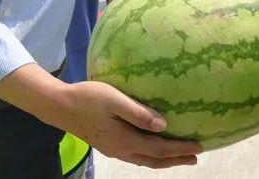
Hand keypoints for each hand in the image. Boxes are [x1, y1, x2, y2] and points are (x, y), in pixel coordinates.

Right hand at [58, 80, 201, 167]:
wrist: (59, 107)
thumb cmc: (88, 97)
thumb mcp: (115, 100)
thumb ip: (139, 113)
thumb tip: (164, 124)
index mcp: (125, 140)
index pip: (159, 149)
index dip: (180, 149)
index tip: (199, 147)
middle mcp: (121, 150)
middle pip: (154, 160)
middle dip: (176, 159)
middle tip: (195, 157)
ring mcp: (113, 150)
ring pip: (144, 160)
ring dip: (163, 160)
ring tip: (179, 156)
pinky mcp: (107, 145)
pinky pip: (135, 156)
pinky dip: (150, 156)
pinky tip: (151, 149)